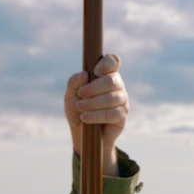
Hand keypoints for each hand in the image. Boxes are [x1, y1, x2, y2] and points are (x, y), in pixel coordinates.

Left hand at [64, 54, 128, 174]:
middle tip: (80, 95)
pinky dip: (96, 115)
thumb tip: (84, 74)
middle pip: (111, 80)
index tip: (95, 72)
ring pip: (111, 98)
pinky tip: (85, 118)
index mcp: (105, 74)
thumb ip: (73, 82)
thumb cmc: (78, 110)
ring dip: (93, 103)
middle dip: (93, 88)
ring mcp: (122, 99)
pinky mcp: (123, 114)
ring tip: (80, 109)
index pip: (113, 61)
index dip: (107, 63)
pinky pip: (112, 113)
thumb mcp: (70, 96)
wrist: (82, 133)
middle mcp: (117, 84)